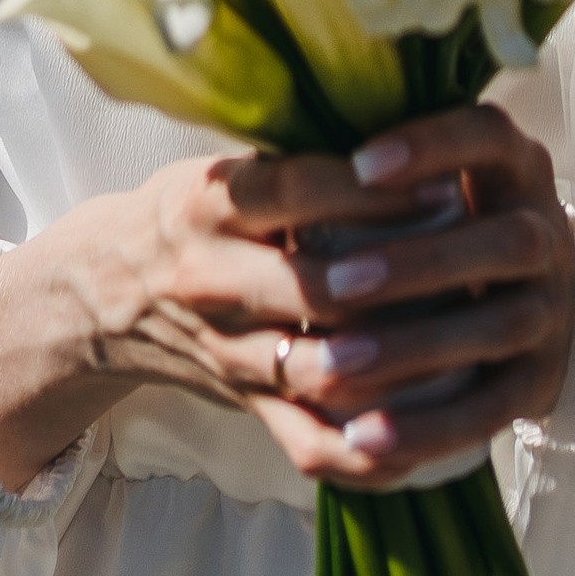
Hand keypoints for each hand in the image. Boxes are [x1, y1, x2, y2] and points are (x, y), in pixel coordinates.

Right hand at [0, 104, 574, 498]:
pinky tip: (424, 434)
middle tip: (471, 264)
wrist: (103, 294)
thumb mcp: (221, 170)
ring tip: (464, 341)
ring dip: (394, 361)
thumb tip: (405, 128)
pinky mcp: (239, 401)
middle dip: (399, 279)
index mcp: (208, 202)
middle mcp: (209, 275)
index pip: (301, 191)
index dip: (377, 193)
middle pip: (314, 285)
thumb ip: (297, 164)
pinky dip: (364, 447)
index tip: (447, 186)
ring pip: (317, 367)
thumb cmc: (190, 215)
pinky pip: (306, 440)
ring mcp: (222, 346)